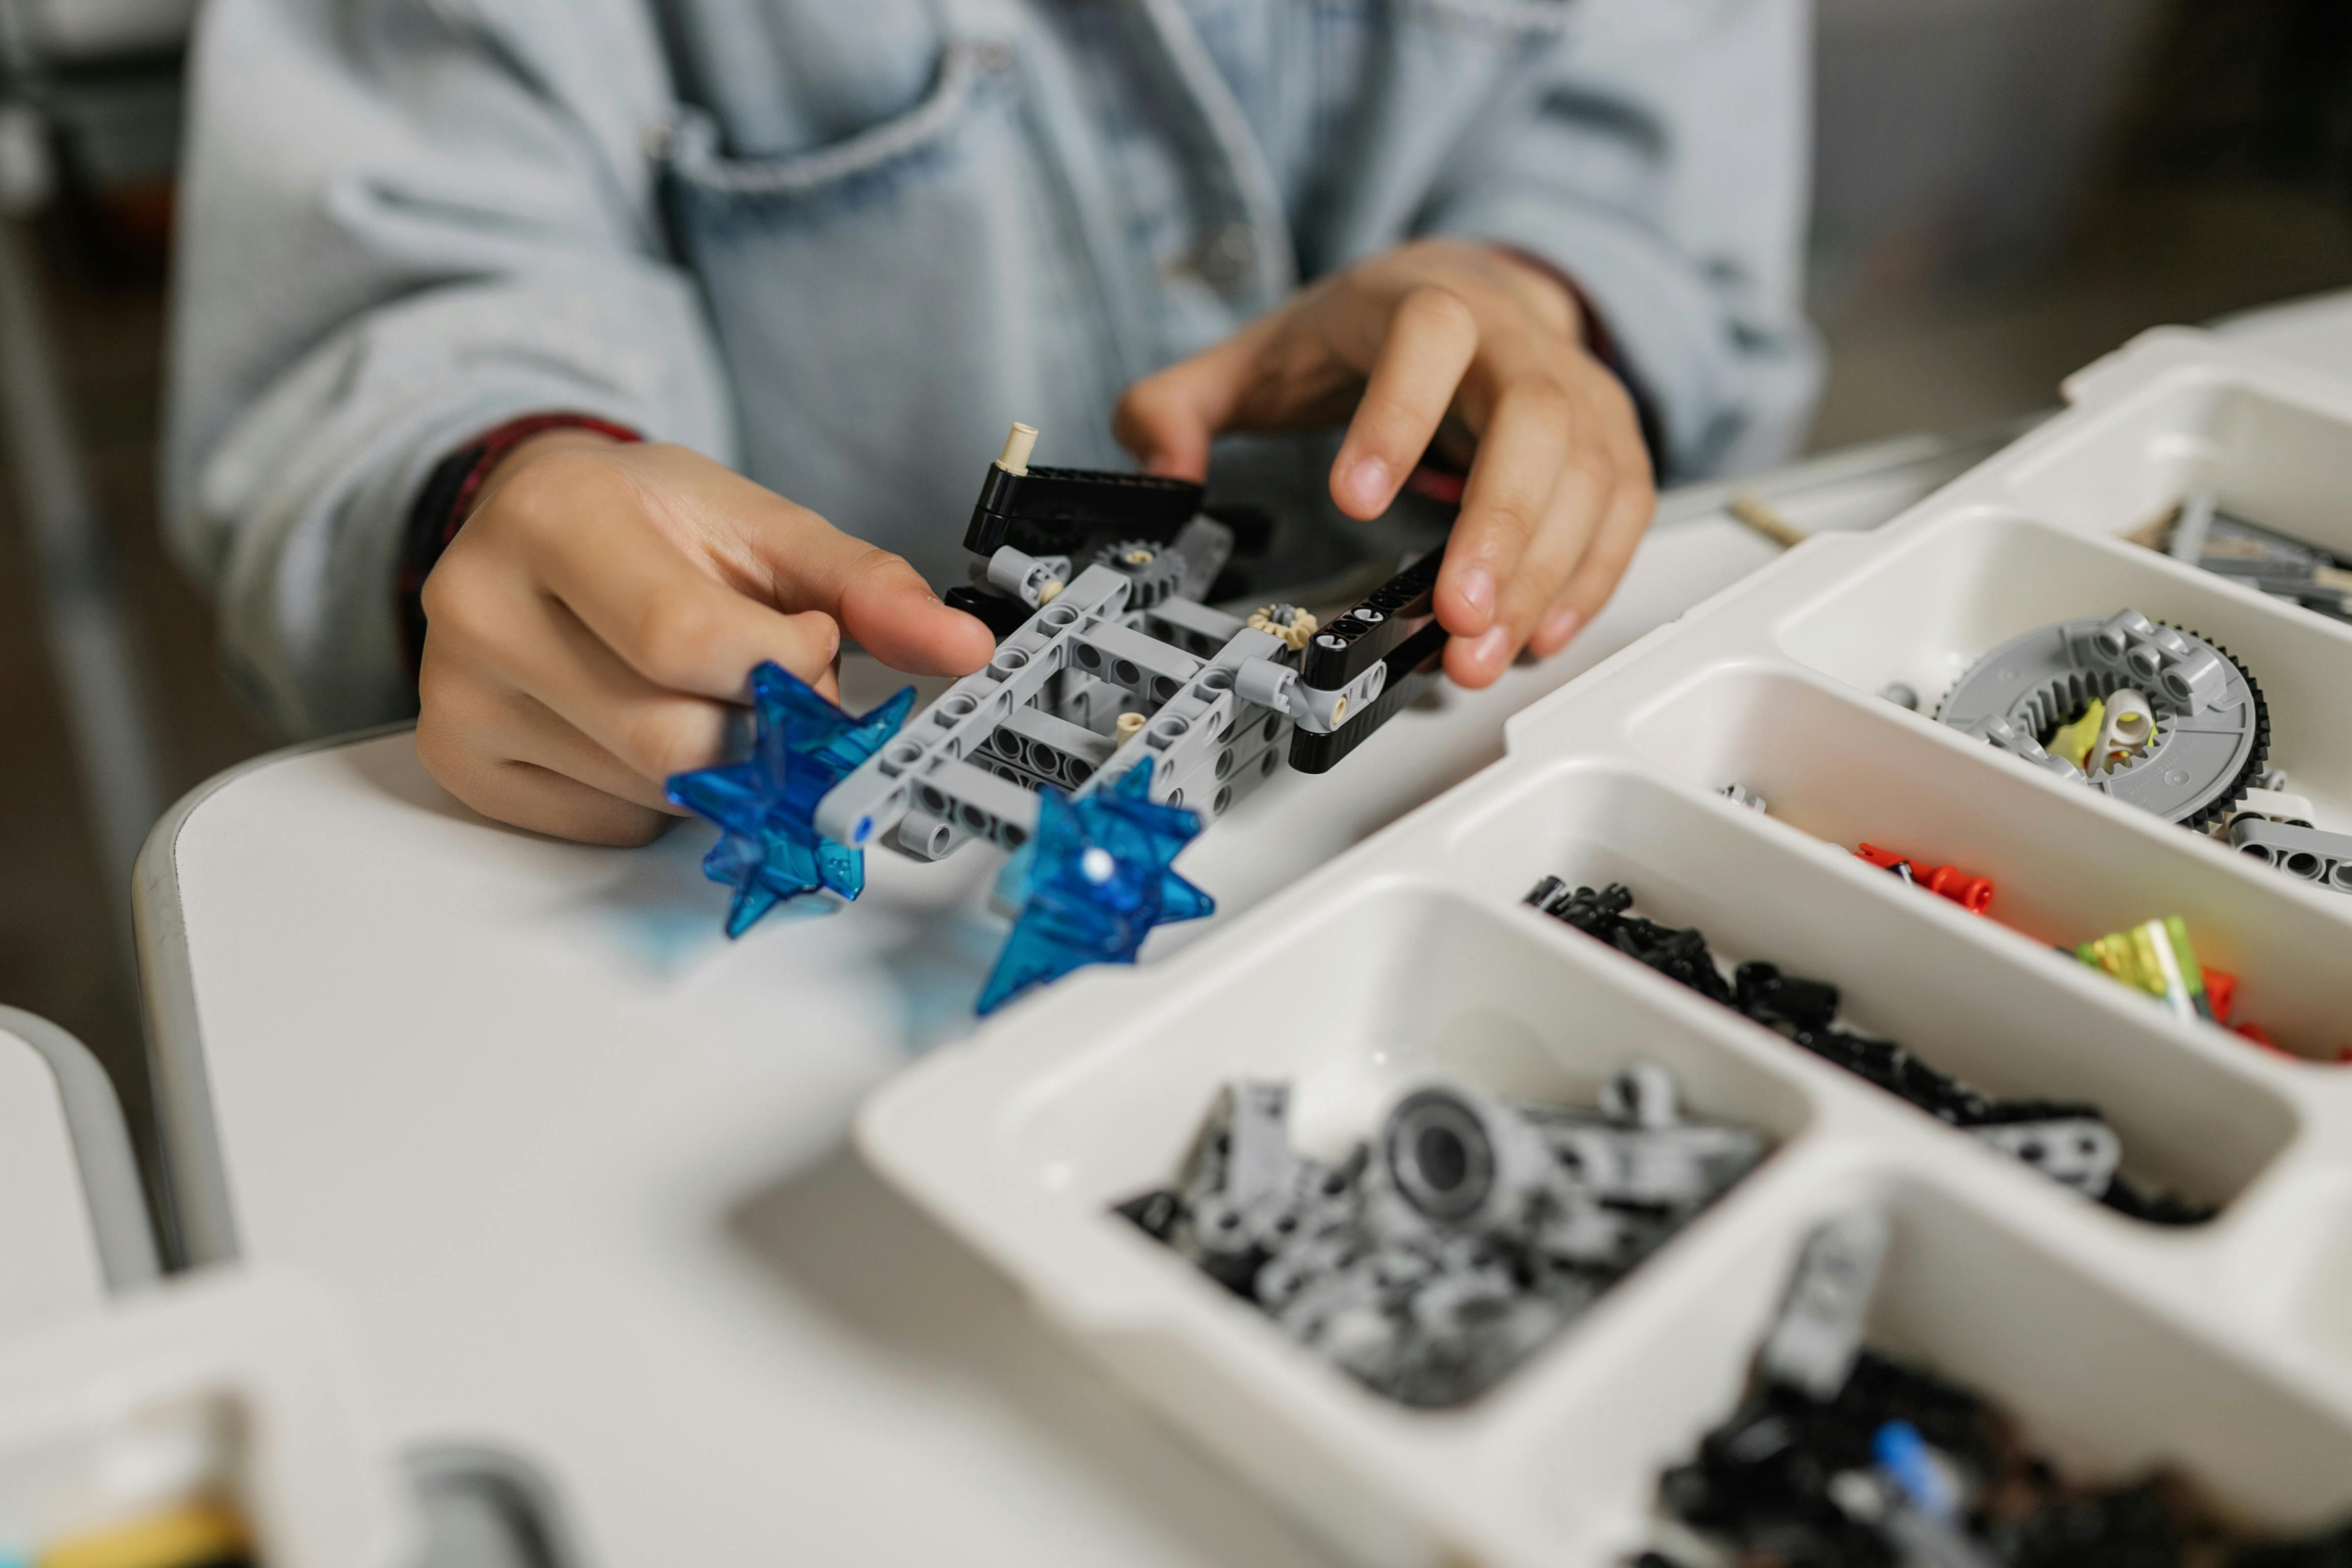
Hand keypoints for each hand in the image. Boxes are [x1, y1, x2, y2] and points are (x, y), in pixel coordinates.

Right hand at [416, 432, 995, 844]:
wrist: (534, 514)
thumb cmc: (652, 519)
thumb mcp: (766, 528)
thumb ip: (868, 587)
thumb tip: (964, 650)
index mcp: (555, 518)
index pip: (687, 641)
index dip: (781, 666)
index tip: (807, 645)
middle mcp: (482, 606)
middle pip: (673, 737)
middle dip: (756, 725)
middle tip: (764, 680)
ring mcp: (459, 692)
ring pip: (648, 790)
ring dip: (715, 761)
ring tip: (694, 687)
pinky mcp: (459, 760)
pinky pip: (608, 822)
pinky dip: (654, 793)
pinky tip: (639, 718)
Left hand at [1115, 238, 1655, 687]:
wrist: (1472, 285)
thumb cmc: (1366, 333)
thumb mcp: (1260, 355)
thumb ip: (1181, 405)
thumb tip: (1156, 466)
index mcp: (1424, 300)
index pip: (1427, 336)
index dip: (1398, 415)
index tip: (1355, 499)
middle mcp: (1517, 338)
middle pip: (1534, 420)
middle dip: (1500, 526)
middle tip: (1456, 616)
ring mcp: (1579, 387)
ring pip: (1589, 474)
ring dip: (1543, 575)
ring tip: (1483, 653)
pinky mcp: (1613, 439)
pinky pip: (1623, 507)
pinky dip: (1590, 577)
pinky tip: (1540, 633)